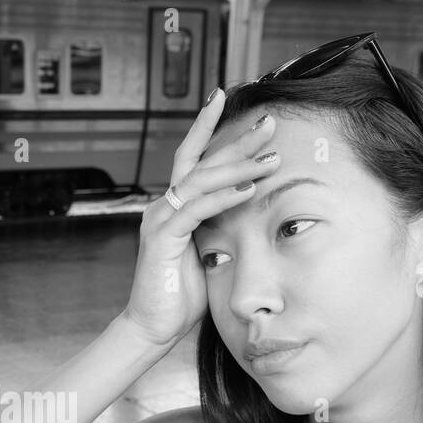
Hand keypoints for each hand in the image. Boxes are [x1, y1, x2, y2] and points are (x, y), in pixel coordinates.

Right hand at [122, 91, 279, 345]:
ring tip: (270, 157)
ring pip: (201, 181)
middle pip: (202, 162)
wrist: (152, 326)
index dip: (205, 125)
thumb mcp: (206, 254)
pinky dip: (223, 198)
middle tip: (269, 122)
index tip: (223, 96)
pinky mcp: (161, 239)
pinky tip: (248, 190)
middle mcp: (163, 206)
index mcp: (174, 207)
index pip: (191, 157)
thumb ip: (218, 229)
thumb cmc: (181, 295)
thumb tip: (245, 213)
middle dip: (236, 140)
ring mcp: (159, 220)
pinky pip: (196, 211)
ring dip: (238, 167)